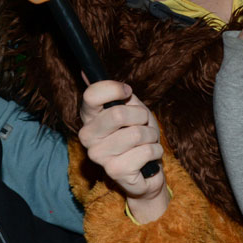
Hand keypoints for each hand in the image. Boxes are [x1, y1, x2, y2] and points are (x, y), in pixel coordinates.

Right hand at [78, 81, 167, 216]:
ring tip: (146, 142)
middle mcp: (87, 136)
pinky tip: (149, 157)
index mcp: (88, 117)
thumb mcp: (129, 108)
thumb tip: (87, 71)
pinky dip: (155, 151)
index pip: (91, 95)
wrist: (146, 169)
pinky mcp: (114, 171)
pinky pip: (146, 151)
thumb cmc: (137, 135)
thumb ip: (114, 92)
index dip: (114, 89)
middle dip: (141, 117)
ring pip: (136, 134)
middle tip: (142, 124)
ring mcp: (98, 155)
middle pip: (118, 114)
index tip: (127, 92)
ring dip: (151, 136)